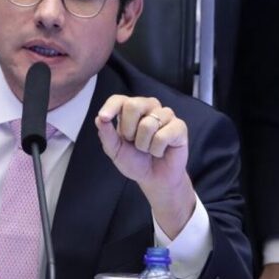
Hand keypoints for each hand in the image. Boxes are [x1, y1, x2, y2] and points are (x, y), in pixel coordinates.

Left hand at [95, 95, 194, 238]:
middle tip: (133, 142)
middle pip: (133, 105)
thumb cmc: (136, 161)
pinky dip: (157, 149)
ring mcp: (165, 115)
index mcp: (130, 110)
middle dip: (128, 130)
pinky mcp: (179, 126)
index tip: (104, 117)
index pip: (119, 99)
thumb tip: (99, 119)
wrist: (155, 178)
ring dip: (144, 144)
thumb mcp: (115, 150)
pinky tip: (160, 151)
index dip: (111, 107)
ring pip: (148, 124)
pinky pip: (162, 136)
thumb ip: (107, 135)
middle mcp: (148, 107)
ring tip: (148, 148)